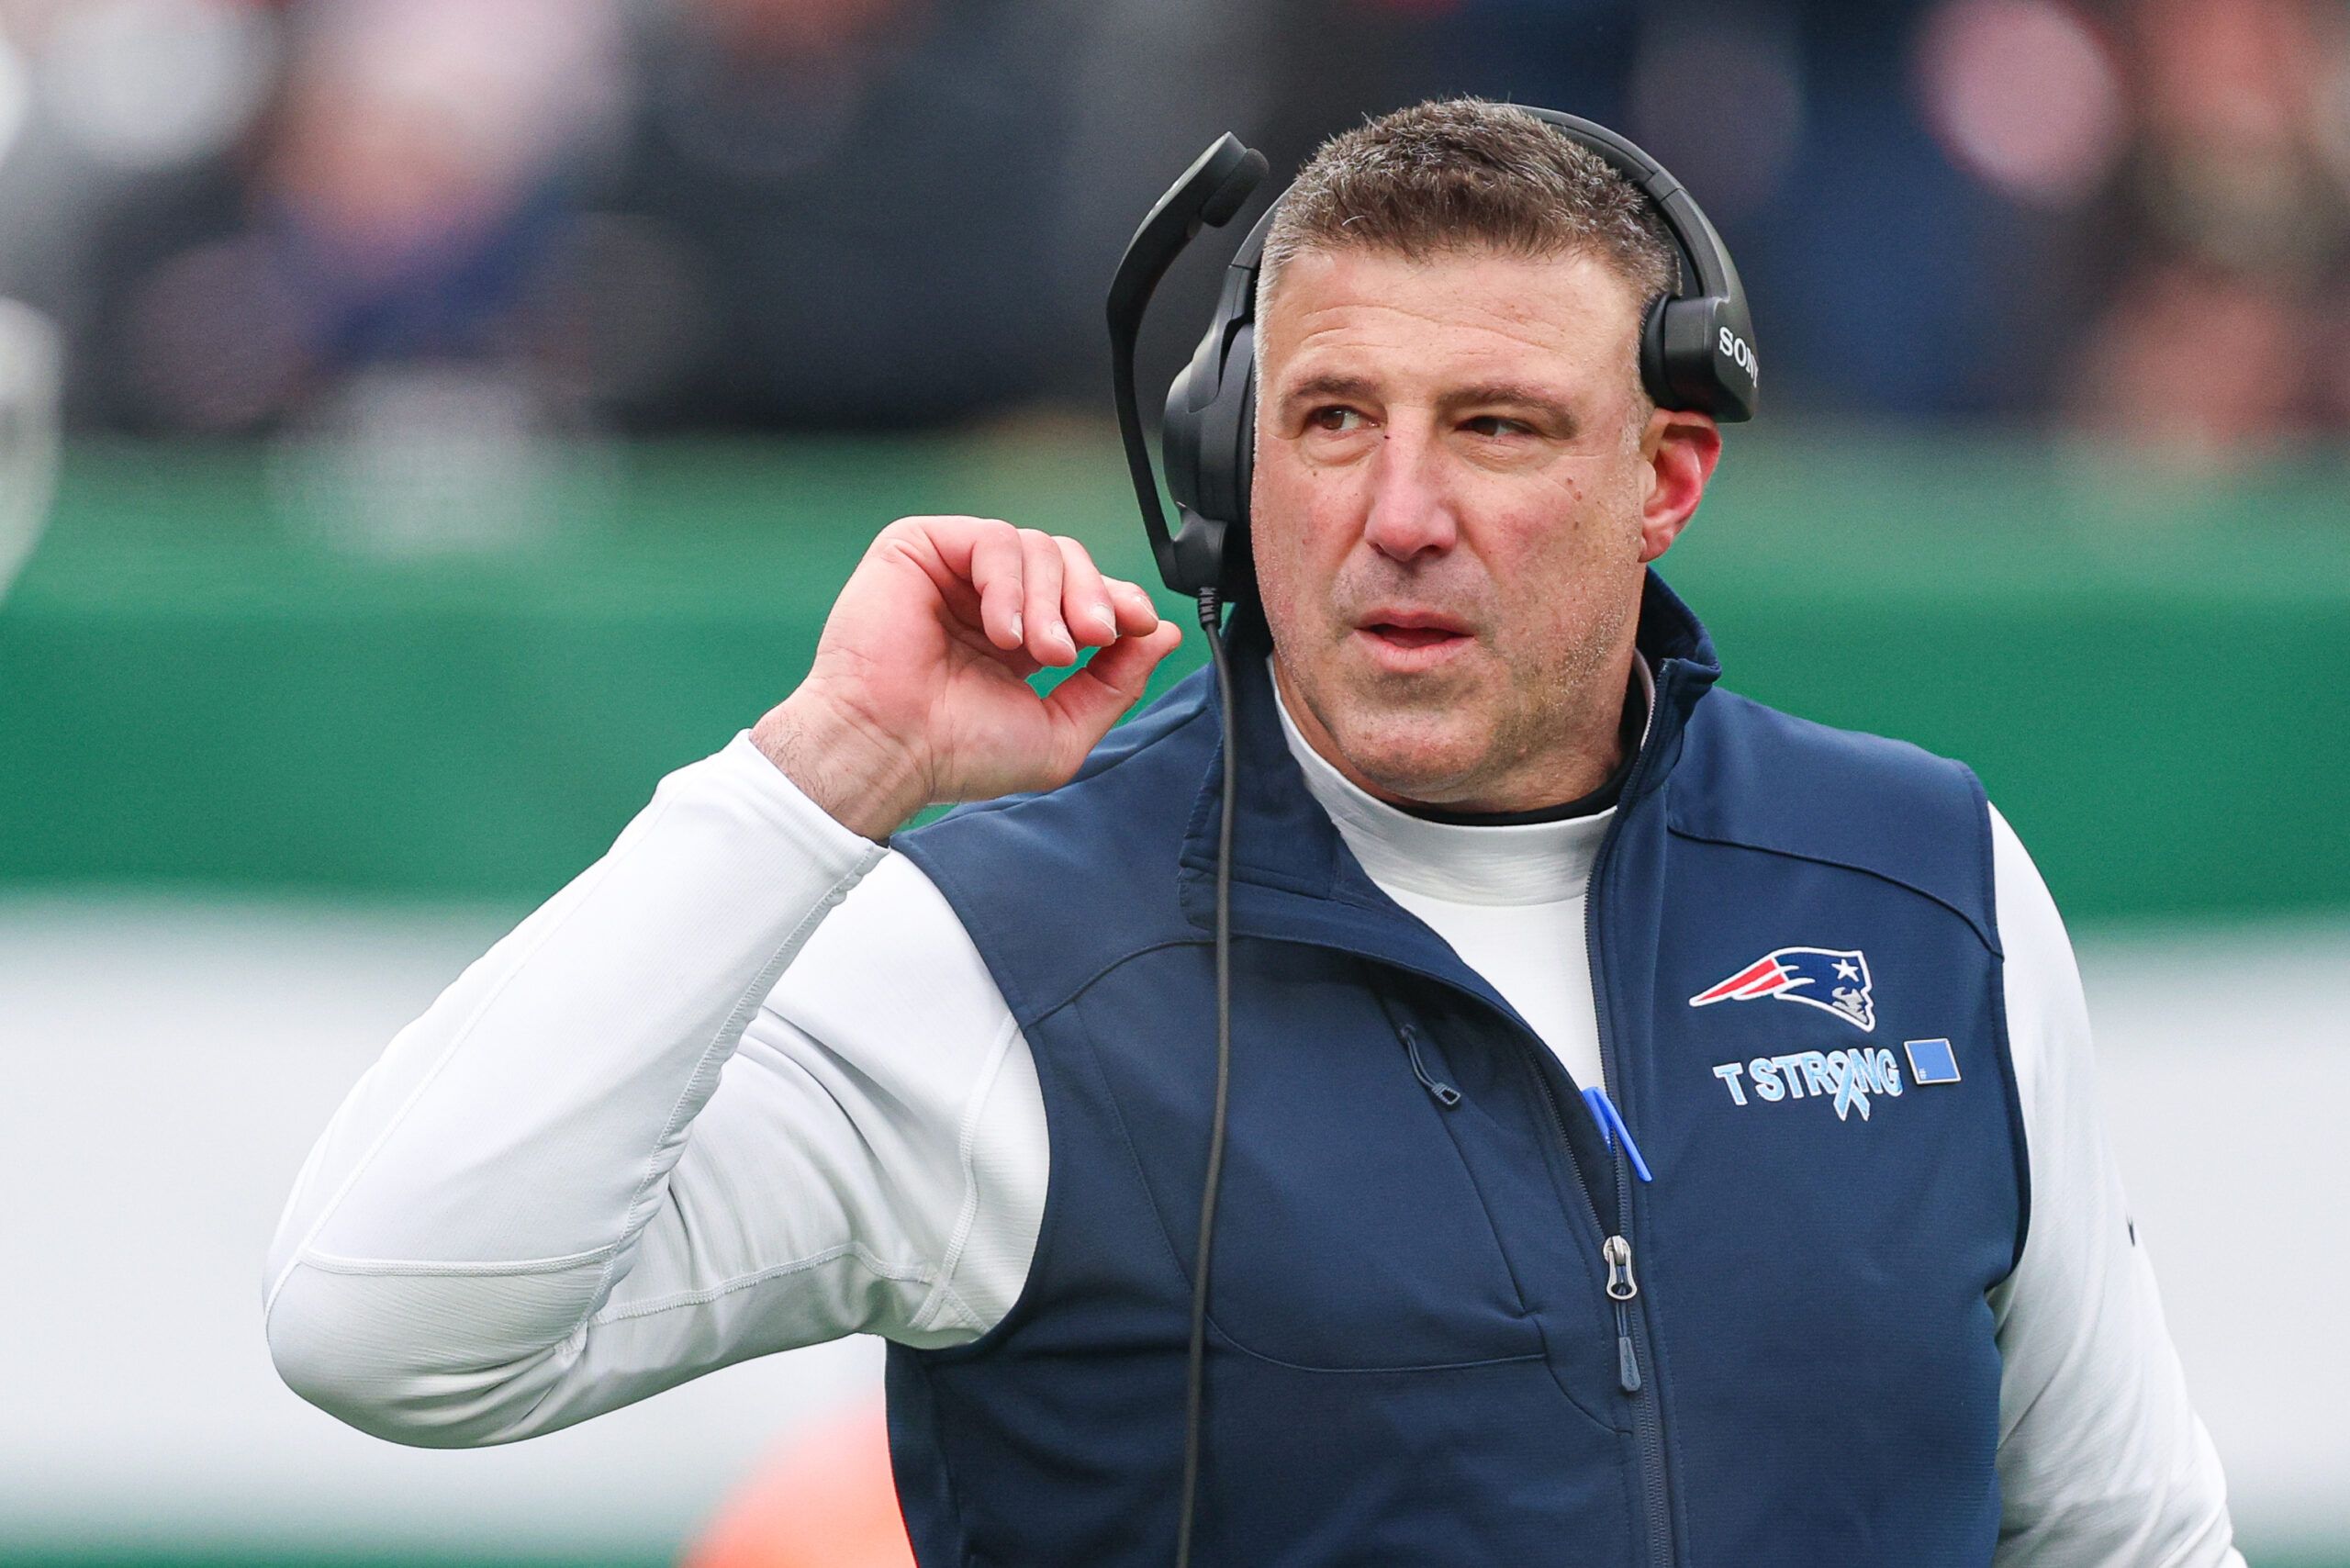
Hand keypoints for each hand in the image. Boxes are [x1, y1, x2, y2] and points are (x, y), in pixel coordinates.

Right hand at [752, 516, 1183, 838]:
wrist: (890, 749)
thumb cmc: (957, 751)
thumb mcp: (1061, 730)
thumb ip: (1116, 683)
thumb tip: (1161, 633)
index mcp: (1020, 638)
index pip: (1084, 594)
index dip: (1119, 601)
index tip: (1137, 625)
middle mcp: (988, 600)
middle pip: (1069, 560)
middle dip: (1092, 598)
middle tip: (1088, 641)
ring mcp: (954, 572)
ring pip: (1038, 546)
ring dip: (1052, 599)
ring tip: (1038, 652)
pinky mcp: (920, 548)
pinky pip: (992, 538)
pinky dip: (1009, 582)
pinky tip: (1000, 631)